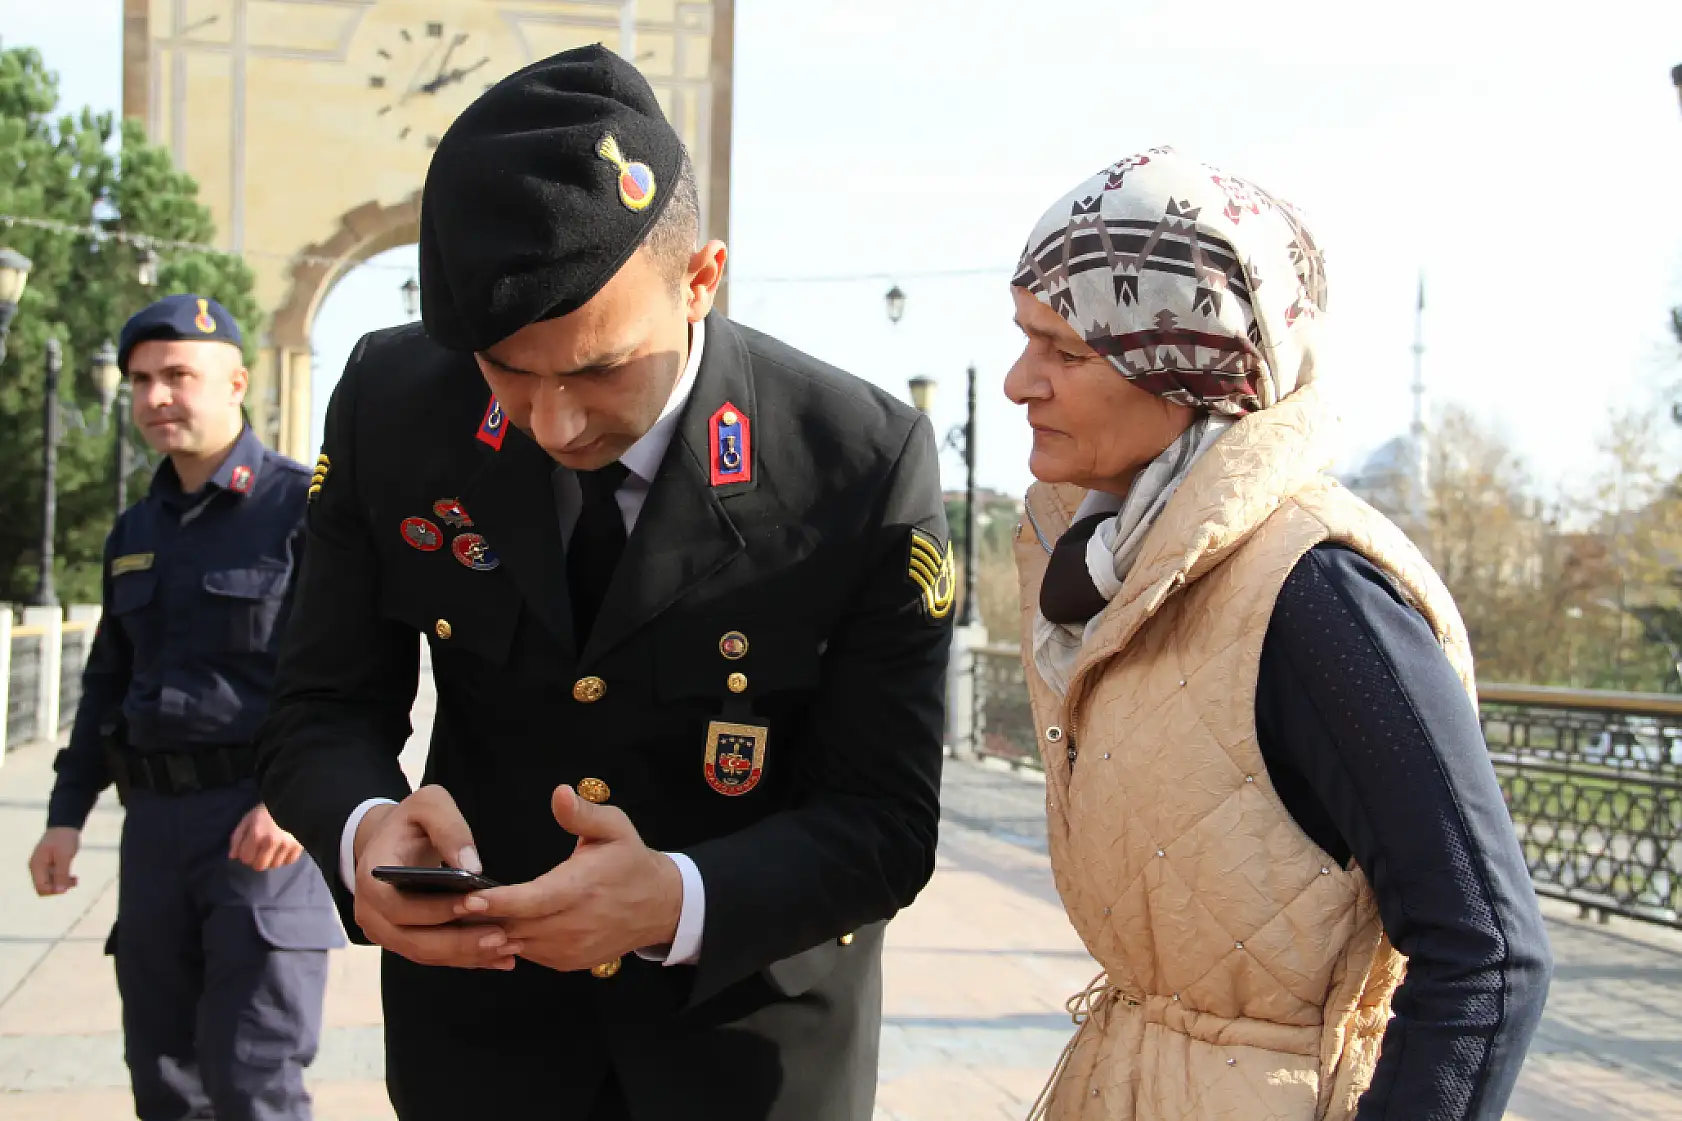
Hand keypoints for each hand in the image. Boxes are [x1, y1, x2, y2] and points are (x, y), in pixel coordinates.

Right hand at [28, 828, 80, 895]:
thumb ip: (61, 874)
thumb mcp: (65, 856)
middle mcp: (37, 868)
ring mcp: (42, 867)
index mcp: (37, 866)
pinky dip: (63, 879)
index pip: (41, 888)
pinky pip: (54, 878)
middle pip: (44, 888)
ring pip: (50, 884)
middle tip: (73, 881)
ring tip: (75, 879)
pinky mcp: (49, 865)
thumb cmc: (64, 839)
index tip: (68, 885)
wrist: (66, 825)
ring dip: (62, 884)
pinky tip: (74, 878)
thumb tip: (59, 891)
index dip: (54, 890)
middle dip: (58, 888)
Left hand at [228, 804, 304, 870]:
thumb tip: (233, 857)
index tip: (249, 847)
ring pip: (274, 865)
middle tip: (260, 851)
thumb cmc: (266, 811)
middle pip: (260, 866)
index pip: (246, 858)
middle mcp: (271, 842)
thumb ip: (237, 838)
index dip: (245, 854)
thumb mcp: (248, 819)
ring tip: (273, 849)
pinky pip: (289, 861)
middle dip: (257, 860)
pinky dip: (285, 858)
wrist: (291, 802)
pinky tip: (283, 849)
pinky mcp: (299, 845)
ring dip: (271, 859)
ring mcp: (287, 845)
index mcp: (256, 834)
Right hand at [352, 785, 520, 970]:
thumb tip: (472, 866)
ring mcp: (384, 932)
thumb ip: (449, 828)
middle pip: (414, 940)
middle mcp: (370, 913)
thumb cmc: (412, 821)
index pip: (400, 906)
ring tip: (509, 950)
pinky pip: (434, 956)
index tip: (476, 902)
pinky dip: (466, 958)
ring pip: (426, 954)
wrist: (392, 841)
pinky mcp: (402, 941)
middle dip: (460, 942)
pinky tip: (500, 957)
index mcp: (371, 879)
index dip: (436, 909)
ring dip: (467, 955)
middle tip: (502, 937)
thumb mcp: (429, 805)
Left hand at [457, 784, 682, 973]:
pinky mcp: (568, 962)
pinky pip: (528, 954)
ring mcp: (571, 948)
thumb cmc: (630, 861)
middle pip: (518, 927)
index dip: (500, 902)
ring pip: (518, 945)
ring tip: (457, 917)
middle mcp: (575, 924)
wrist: (660, 906)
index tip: (468, 897)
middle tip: (445, 905)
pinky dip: (509, 942)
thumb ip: (583, 813)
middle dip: (481, 919)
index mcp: (583, 888)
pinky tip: (491, 927)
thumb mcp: (615, 827)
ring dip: (490, 933)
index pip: (534, 900)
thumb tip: (559, 793)